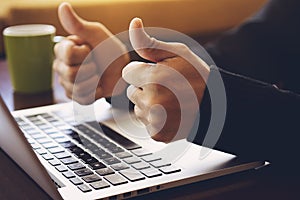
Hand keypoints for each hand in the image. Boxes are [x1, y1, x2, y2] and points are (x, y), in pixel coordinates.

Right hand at [53, 2, 129, 103]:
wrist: (122, 71)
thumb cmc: (109, 51)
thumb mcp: (96, 34)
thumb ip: (78, 24)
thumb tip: (62, 6)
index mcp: (63, 49)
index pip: (67, 54)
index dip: (84, 53)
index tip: (91, 49)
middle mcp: (61, 66)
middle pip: (70, 72)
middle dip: (90, 68)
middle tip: (96, 63)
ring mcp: (67, 83)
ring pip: (76, 87)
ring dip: (94, 80)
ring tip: (97, 74)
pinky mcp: (75, 97)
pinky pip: (82, 98)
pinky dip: (95, 92)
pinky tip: (98, 85)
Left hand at [123, 18, 209, 142]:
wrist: (216, 106)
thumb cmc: (197, 77)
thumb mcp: (177, 53)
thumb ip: (149, 42)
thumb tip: (133, 23)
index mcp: (154, 77)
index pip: (128, 72)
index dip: (142, 71)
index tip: (158, 73)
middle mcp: (152, 101)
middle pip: (130, 92)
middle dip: (145, 88)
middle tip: (168, 88)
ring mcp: (155, 120)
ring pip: (138, 109)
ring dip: (149, 105)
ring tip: (171, 101)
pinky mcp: (158, 134)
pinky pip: (146, 123)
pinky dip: (156, 120)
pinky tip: (171, 114)